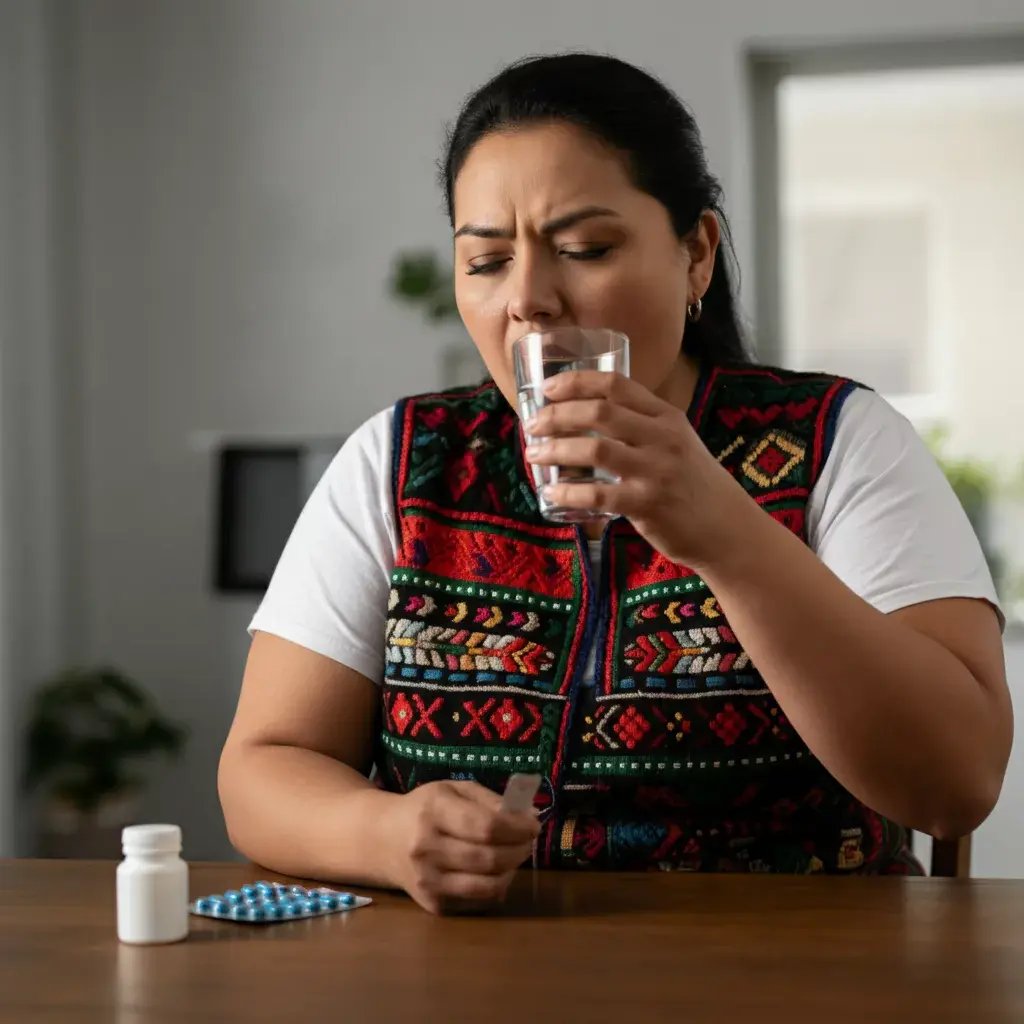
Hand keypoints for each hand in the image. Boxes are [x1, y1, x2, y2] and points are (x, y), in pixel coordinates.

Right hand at [390, 780, 539, 914]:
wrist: (381, 839)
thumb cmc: (425, 809)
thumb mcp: (454, 790)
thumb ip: (490, 800)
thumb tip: (529, 816)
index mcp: (433, 812)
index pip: (485, 826)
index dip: (517, 828)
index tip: (534, 824)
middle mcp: (426, 849)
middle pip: (488, 858)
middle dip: (519, 850)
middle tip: (529, 841)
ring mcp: (428, 881)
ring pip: (486, 886)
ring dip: (512, 871)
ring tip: (515, 856)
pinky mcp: (432, 904)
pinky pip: (478, 901)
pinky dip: (496, 887)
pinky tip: (496, 871)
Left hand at [524, 370, 748, 568]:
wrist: (728, 529)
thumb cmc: (693, 485)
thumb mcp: (676, 443)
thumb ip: (641, 427)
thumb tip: (588, 416)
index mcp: (666, 416)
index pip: (616, 384)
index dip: (576, 381)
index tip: (548, 389)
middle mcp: (663, 437)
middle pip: (599, 411)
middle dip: (556, 415)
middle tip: (533, 425)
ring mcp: (656, 470)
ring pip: (595, 448)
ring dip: (556, 449)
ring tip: (534, 454)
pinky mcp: (649, 504)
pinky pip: (599, 495)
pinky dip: (569, 492)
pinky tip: (552, 493)